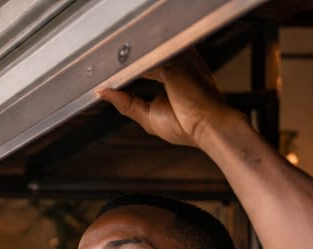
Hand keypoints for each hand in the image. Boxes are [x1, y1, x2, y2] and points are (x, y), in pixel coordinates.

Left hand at [96, 50, 242, 149]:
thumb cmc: (186, 126)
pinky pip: (149, 60)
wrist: (209, 126)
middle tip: (105, 76)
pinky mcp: (176, 63)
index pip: (148, 68)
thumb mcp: (148, 117)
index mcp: (175, 79)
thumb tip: (103, 93)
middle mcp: (179, 67)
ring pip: (148, 57)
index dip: (130, 72)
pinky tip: (121, 71)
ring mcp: (179, 63)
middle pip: (147, 59)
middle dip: (126, 67)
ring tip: (111, 74)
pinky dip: (134, 66)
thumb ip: (126, 103)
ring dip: (129, 65)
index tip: (109, 79)